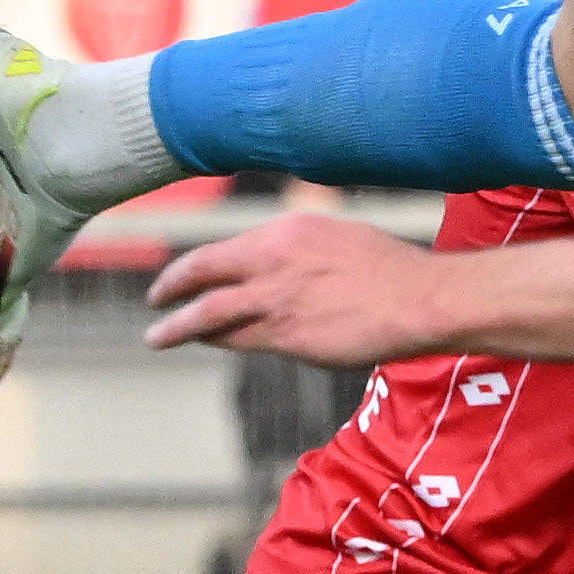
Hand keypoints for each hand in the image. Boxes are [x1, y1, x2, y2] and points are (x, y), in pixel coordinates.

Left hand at [143, 212, 445, 367]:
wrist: (419, 300)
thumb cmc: (389, 270)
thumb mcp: (335, 236)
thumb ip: (296, 248)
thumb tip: (271, 263)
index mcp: (284, 230)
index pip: (225, 248)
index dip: (197, 264)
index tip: (185, 274)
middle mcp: (271, 259)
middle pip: (201, 271)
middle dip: (170, 286)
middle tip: (154, 299)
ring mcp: (275, 298)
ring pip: (208, 313)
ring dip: (176, 327)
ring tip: (156, 336)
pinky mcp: (286, 335)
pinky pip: (238, 339)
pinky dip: (217, 341)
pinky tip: (207, 343)